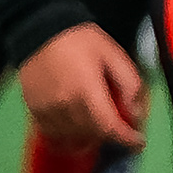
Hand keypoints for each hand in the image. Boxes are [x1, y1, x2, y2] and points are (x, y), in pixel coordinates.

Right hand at [20, 24, 144, 148]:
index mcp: (86, 90)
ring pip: (73, 139)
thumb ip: (130, 84)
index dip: (127, 139)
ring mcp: (46, 109)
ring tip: (100, 124)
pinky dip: (68, 136)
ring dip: (91, 138)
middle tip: (122, 126)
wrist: (40, 30)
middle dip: (112, 135)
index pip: (109, 127)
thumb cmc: (80, 41)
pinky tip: (78, 128)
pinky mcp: (34, 110)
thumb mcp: (115, 55)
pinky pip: (53, 135)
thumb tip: (136, 114)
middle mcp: (63, 104)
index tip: (139, 143)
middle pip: (93, 136)